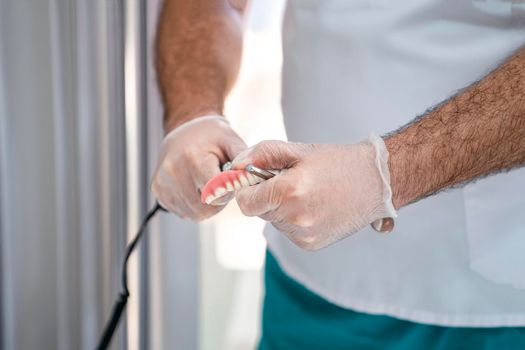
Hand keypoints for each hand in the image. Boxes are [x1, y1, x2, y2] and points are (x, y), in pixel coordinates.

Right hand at [152, 116, 246, 219]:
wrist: (184, 130)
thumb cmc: (212, 136)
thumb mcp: (232, 140)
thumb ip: (244, 161)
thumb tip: (252, 178)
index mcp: (193, 158)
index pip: (216, 193)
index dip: (228, 191)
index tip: (231, 181)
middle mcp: (173, 171)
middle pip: (206, 207)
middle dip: (219, 200)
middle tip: (220, 183)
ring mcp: (162, 182)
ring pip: (195, 213)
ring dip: (208, 204)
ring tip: (207, 183)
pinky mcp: (158, 190)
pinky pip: (184, 212)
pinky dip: (195, 205)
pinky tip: (196, 187)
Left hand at [231, 136, 395, 249]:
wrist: (375, 183)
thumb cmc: (336, 162)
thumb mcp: (298, 150)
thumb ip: (262, 154)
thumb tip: (234, 166)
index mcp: (289, 191)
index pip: (245, 202)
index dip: (247, 189)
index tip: (256, 179)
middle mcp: (295, 217)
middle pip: (259, 212)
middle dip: (266, 196)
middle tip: (289, 181)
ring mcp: (304, 234)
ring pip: (274, 221)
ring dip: (281, 208)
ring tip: (306, 193)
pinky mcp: (311, 244)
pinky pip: (289, 231)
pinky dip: (294, 219)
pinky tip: (314, 206)